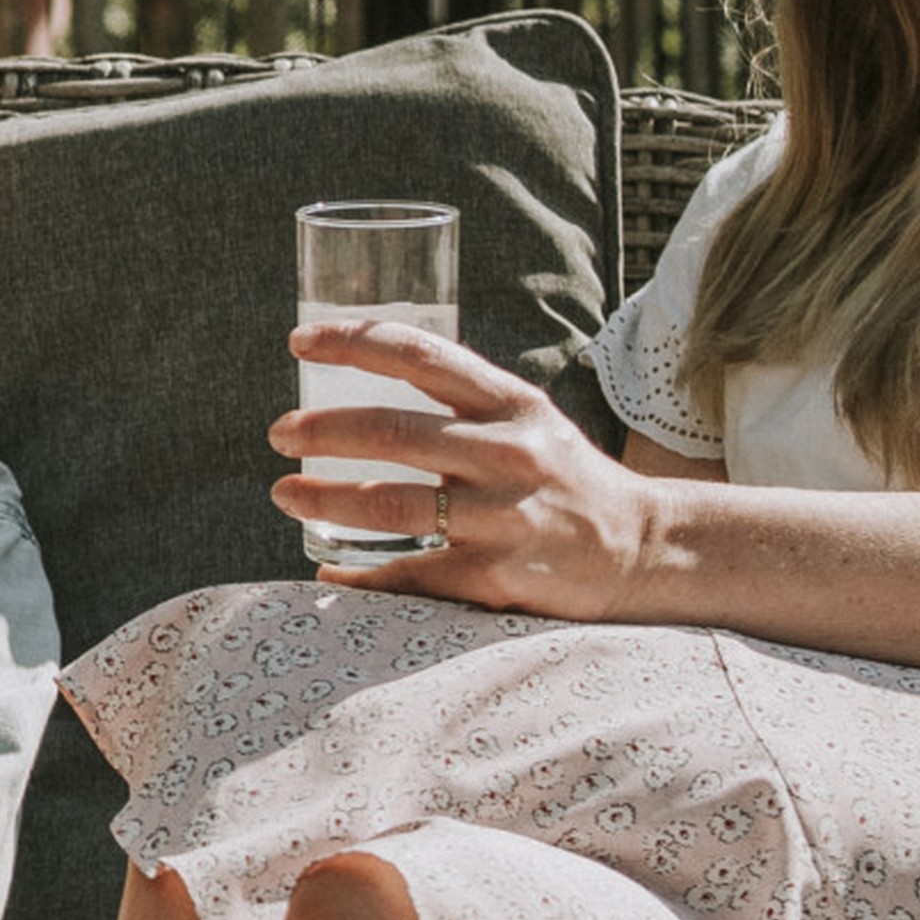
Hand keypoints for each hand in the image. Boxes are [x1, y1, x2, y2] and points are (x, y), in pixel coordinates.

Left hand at [273, 318, 664, 616]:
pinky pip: (410, 575)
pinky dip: (359, 577)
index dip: (352, 342)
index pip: (420, 354)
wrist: (642, 548)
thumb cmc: (562, 476)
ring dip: (324, 499)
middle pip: (392, 431)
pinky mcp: (499, 576)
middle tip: (277, 433)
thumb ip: (458, 398)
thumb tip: (361, 369)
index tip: (299, 341)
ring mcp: (504, 517)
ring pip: (391, 504)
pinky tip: (328, 575)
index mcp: (509, 402)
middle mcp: (508, 453)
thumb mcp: (525, 418)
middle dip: (321, 430)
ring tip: (284, 494)